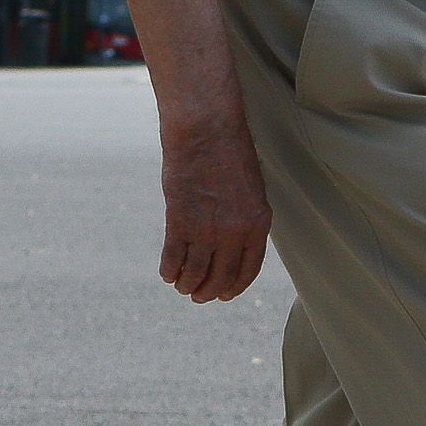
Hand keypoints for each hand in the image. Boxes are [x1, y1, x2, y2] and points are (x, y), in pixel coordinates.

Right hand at [157, 110, 270, 302]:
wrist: (206, 129)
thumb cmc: (229, 151)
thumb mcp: (251, 188)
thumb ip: (245, 217)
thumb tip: (233, 243)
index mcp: (258, 223)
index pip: (248, 270)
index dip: (234, 287)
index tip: (224, 294)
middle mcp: (235, 231)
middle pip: (221, 277)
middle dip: (209, 291)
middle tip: (198, 296)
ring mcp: (206, 228)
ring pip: (196, 273)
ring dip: (187, 284)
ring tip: (182, 286)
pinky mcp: (180, 220)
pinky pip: (174, 258)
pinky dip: (170, 270)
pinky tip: (168, 273)